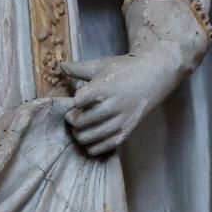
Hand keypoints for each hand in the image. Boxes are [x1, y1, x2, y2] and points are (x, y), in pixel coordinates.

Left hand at [60, 47, 181, 157]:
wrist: (152, 76)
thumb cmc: (123, 69)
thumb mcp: (100, 65)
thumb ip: (78, 68)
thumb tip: (59, 65)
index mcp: (102, 89)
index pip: (78, 102)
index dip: (73, 102)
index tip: (75, 101)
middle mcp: (111, 107)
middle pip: (80, 122)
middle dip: (72, 120)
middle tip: (72, 116)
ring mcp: (119, 121)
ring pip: (90, 136)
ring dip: (79, 134)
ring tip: (79, 127)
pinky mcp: (126, 131)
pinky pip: (105, 146)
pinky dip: (94, 146)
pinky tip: (90, 140)